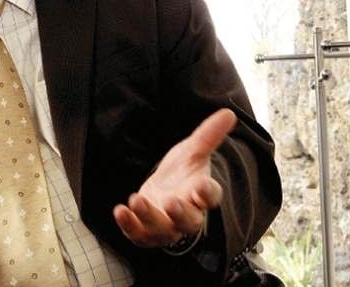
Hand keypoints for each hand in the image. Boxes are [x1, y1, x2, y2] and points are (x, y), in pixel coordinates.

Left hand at [113, 108, 236, 247]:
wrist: (164, 190)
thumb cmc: (183, 172)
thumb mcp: (193, 150)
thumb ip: (208, 135)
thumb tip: (229, 113)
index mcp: (201, 194)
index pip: (211, 197)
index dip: (208, 192)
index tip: (203, 184)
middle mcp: (187, 215)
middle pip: (189, 221)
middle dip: (180, 213)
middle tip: (171, 201)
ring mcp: (167, 226)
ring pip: (162, 230)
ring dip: (149, 218)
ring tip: (136, 199)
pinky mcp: (146, 232)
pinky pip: (139, 236)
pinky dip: (129, 226)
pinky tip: (120, 211)